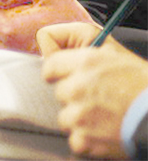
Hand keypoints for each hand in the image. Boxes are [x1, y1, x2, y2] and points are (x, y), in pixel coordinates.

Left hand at [39, 23, 147, 158]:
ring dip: (81, 119)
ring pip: (65, 117)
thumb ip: (81, 49)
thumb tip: (50, 51)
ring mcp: (79, 114)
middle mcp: (79, 86)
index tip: (66, 77)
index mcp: (87, 62)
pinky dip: (89, 139)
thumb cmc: (145, 86)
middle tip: (100, 98)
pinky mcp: (84, 138)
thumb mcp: (117, 52)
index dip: (58, 72)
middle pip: (60, 92)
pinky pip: (75, 139)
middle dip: (75, 96)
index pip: (49, 65)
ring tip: (106, 116)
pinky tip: (107, 131)